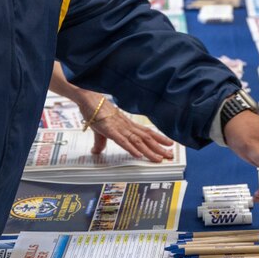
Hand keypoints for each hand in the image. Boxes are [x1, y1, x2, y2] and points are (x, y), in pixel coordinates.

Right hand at [48, 62, 173, 161]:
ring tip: (159, 158)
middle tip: (170, 155)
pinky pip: (121, 140)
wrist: (88, 98)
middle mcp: (126, 126)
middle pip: (146, 138)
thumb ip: (100, 142)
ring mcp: (119, 128)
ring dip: (149, 151)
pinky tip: (138, 154)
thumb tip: (97, 151)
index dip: (159, 139)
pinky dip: (130, 147)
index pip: (146, 133)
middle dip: (159, 148)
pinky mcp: (109, 130)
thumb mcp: (99, 130)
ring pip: (137, 141)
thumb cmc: (95, 111)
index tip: (169, 145)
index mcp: (126, 125)